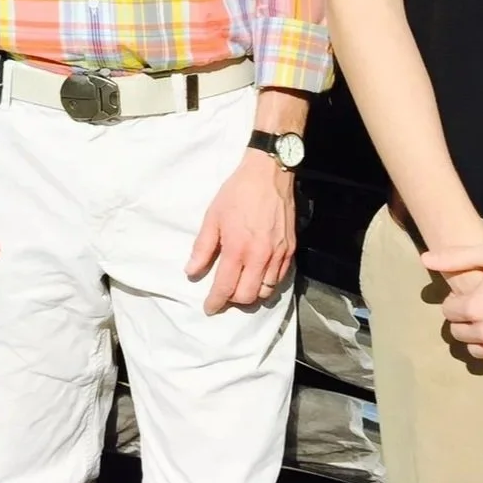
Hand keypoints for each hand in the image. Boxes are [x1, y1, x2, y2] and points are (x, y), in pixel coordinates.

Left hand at [186, 149, 294, 314]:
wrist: (269, 173)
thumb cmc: (237, 193)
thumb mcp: (213, 216)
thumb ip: (203, 247)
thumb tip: (191, 272)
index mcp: (238, 249)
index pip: (225, 287)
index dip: (215, 302)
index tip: (209, 308)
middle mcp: (260, 257)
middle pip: (247, 297)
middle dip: (233, 301)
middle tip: (224, 294)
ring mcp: (278, 254)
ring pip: (266, 292)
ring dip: (251, 294)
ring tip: (241, 286)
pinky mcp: (290, 249)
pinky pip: (280, 279)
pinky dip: (268, 284)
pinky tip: (259, 276)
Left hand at [422, 239, 482, 390]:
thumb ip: (457, 258)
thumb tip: (425, 259)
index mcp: (476, 306)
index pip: (448, 311)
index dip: (456, 302)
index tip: (468, 296)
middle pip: (460, 334)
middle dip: (465, 321)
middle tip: (478, 311)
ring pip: (479, 353)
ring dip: (480, 341)